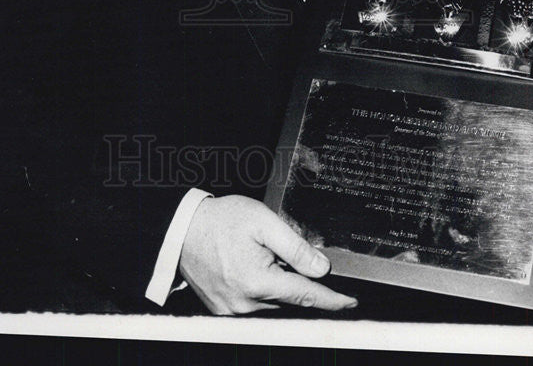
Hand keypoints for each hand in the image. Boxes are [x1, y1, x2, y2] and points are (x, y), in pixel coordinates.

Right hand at [178, 194, 357, 315]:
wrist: (182, 230)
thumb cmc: (221, 220)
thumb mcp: (263, 221)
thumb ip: (296, 247)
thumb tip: (322, 268)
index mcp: (257, 282)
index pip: (305, 296)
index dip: (331, 300)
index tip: (350, 302)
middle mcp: (245, 304)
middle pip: (289, 300)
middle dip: (297, 281)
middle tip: (283, 254)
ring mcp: (232, 311)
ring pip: (272, 303)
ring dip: (278, 284)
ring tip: (260, 256)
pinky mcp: (224, 310)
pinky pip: (254, 304)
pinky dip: (262, 289)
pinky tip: (251, 266)